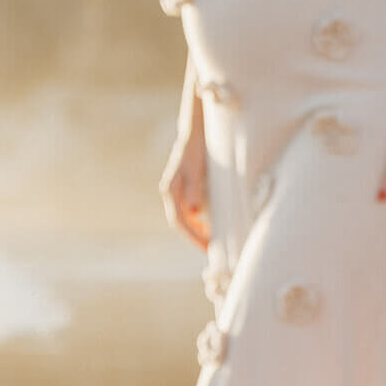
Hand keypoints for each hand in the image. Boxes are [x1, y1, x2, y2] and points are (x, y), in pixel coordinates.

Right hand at [160, 127, 209, 249]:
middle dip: (196, 238)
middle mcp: (171, 193)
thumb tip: (194, 212)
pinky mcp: (184, 189)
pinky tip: (211, 226)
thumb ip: (194, 189)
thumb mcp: (197, 167)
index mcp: (171, 190)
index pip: (179, 221)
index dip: (193, 236)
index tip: (207, 248)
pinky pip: (190, 210)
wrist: (195, 133)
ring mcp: (176, 191)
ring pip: (185, 218)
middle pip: (181, 222)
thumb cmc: (197, 149)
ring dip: (198, 231)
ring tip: (214, 243)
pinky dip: (200, 221)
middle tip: (213, 252)